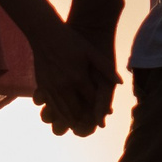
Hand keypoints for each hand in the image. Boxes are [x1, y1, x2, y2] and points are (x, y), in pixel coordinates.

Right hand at [30, 18, 116, 137]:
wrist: (45, 33)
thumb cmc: (71, 41)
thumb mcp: (91, 52)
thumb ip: (105, 68)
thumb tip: (120, 82)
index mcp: (79, 77)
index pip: (92, 100)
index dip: (99, 109)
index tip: (105, 115)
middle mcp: (64, 86)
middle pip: (76, 111)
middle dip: (84, 120)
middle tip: (90, 127)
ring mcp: (51, 87)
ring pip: (62, 112)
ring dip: (70, 120)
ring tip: (77, 126)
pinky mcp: (42, 87)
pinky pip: (50, 106)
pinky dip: (57, 114)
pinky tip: (62, 116)